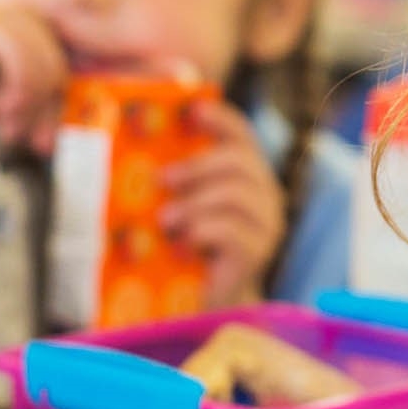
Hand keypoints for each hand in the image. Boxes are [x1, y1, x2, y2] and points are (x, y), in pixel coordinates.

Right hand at [0, 3, 67, 149]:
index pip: (70, 75)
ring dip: (30, 108)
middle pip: (62, 75)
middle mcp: (33, 16)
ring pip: (47, 69)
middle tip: (15, 136)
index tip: (41, 144)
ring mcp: (13, 15)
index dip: (59, 112)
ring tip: (6, 126)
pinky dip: (19, 91)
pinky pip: (24, 61)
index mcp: (43, 31)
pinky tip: (2, 108)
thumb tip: (59, 139)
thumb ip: (36, 111)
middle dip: (42, 115)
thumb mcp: (7, 101)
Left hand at [161, 102, 287, 307]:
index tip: (194, 109)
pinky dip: (202, 230)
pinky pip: (232, 229)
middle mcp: (264, 195)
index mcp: (246, 175)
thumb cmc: (187, 248)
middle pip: (239, 160)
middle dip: (198, 164)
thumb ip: (173, 181)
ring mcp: (266, 224)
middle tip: (162, 178)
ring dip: (193, 202)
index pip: (241, 134)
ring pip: (235, 193)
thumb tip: (141, 157)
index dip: (220, 117)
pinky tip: (183, 241)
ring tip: (165, 219)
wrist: (205, 300)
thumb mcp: (180, 205)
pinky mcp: (257, 252)